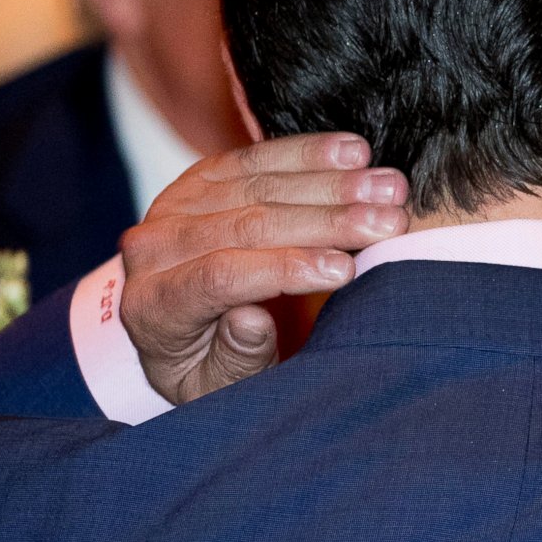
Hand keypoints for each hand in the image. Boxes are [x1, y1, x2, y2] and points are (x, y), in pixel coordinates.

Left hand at [120, 133, 407, 403]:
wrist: (182, 332)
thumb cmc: (214, 369)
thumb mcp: (222, 389)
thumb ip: (235, 359)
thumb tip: (251, 319)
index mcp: (153, 307)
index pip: (219, 277)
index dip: (285, 268)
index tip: (346, 270)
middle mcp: (152, 250)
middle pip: (245, 225)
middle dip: (326, 222)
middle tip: (388, 222)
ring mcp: (172, 208)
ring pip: (257, 186)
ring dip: (331, 182)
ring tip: (390, 187)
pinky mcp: (197, 181)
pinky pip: (254, 159)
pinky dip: (308, 153)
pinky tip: (354, 152)